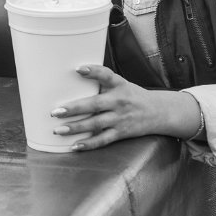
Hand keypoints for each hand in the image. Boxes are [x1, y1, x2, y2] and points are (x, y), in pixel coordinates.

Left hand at [49, 65, 200, 149]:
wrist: (159, 112)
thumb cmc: (132, 95)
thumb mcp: (120, 84)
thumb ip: (101, 81)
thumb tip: (72, 76)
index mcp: (118, 85)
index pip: (106, 75)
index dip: (93, 71)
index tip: (78, 69)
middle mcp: (119, 101)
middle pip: (95, 104)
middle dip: (74, 108)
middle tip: (55, 112)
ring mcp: (120, 118)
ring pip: (95, 124)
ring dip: (76, 128)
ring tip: (58, 130)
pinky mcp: (121, 132)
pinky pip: (103, 140)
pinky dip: (89, 144)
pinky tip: (74, 146)